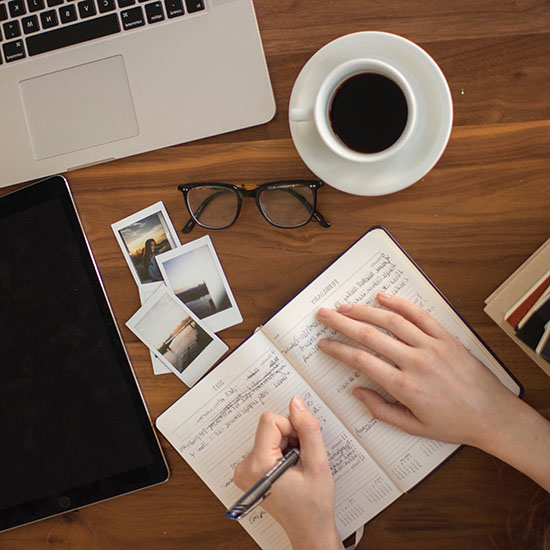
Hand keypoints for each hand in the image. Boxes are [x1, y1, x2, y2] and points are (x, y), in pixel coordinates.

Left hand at [234, 396, 342, 549]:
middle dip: (290, 438)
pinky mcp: (249, 470)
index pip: (270, 421)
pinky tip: (290, 469)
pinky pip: (266, 444)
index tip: (301, 446)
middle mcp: (245, 467)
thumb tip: (296, 403)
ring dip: (287, 445)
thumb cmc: (313, 505)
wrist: (309, 529)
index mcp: (258, 465)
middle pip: (269, 427)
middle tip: (300, 461)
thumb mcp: (318, 463)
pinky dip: (281, 451)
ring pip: (269, 434)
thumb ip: (308, 429)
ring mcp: (245, 470)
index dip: (292, 428)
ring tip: (296, 467)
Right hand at [316, 292, 521, 448]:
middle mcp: (415, 362)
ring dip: (365, 311)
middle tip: (325, 314)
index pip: (361, 360)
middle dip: (342, 323)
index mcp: (404, 386)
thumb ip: (381, 410)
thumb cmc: (453, 423)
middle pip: (370, 335)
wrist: (492, 416)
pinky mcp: (445, 338)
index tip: (324, 343)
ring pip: (391, 321)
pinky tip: (382, 297)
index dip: (338, 349)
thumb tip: (357, 392)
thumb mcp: (413, 427)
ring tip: (346, 306)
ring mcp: (431, 346)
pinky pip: (419, 315)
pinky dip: (400, 303)